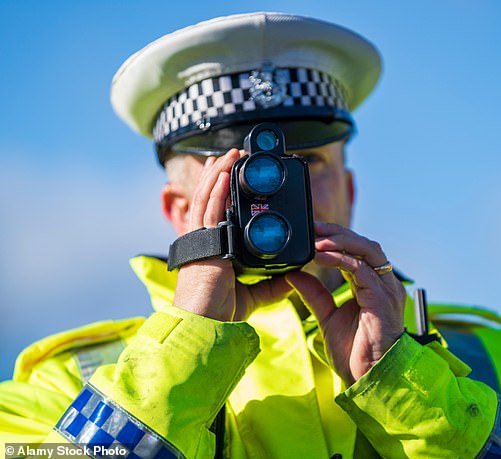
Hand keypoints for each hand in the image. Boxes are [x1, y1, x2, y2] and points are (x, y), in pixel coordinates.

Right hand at [172, 149, 292, 321]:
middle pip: (209, 197)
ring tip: (230, 154)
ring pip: (206, 198)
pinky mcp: (202, 245)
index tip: (231, 172)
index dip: (220, 188)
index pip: (214, 209)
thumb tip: (293, 276)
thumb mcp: (253, 294)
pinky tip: (221, 173)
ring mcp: (200, 240)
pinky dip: (215, 191)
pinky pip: (209, 212)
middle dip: (220, 173)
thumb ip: (272, 283)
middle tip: (234, 154)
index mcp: (212, 246)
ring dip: (218, 173)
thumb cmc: (221, 311)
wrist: (206, 325)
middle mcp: (203, 239)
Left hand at [286, 221, 405, 384]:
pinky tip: (321, 257)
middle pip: (363, 243)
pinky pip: (362, 270)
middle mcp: (383, 283)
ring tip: (316, 239)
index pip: (356, 250)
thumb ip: (314, 295)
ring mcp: (386, 289)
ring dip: (340, 240)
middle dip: (337, 232)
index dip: (334, 238)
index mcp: (373, 285)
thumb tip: (294, 274)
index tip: (311, 231)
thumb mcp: (327, 317)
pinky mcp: (382, 299)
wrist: (369, 379)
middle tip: (312, 227)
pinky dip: (341, 259)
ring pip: (367, 250)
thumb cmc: (356, 353)